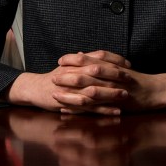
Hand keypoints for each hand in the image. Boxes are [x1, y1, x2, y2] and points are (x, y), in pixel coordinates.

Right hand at [4, 50, 130, 114]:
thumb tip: (87, 53)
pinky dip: (104, 110)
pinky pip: (90, 108)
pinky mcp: (71, 104)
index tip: (128, 64)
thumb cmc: (53, 77)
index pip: (98, 58)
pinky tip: (116, 112)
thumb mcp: (66, 65)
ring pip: (95, 91)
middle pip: (98, 73)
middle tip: (131, 79)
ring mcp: (73, 90)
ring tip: (126, 95)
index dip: (114, 60)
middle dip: (115, 76)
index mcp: (75, 64)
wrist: (35, 88)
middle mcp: (74, 74)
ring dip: (111, 94)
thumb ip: (79, 59)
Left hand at [53, 50, 165, 113]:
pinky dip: (79, 107)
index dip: (73, 59)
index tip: (60, 59)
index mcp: (111, 65)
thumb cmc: (135, 79)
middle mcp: (111, 76)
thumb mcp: (119, 65)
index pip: (89, 59)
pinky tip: (67, 109)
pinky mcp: (113, 104)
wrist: (154, 91)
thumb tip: (82, 54)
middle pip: (86, 73)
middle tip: (53, 76)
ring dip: (70, 92)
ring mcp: (112, 90)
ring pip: (88, 90)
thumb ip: (102, 60)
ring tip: (55, 93)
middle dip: (68, 75)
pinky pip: (94, 107)